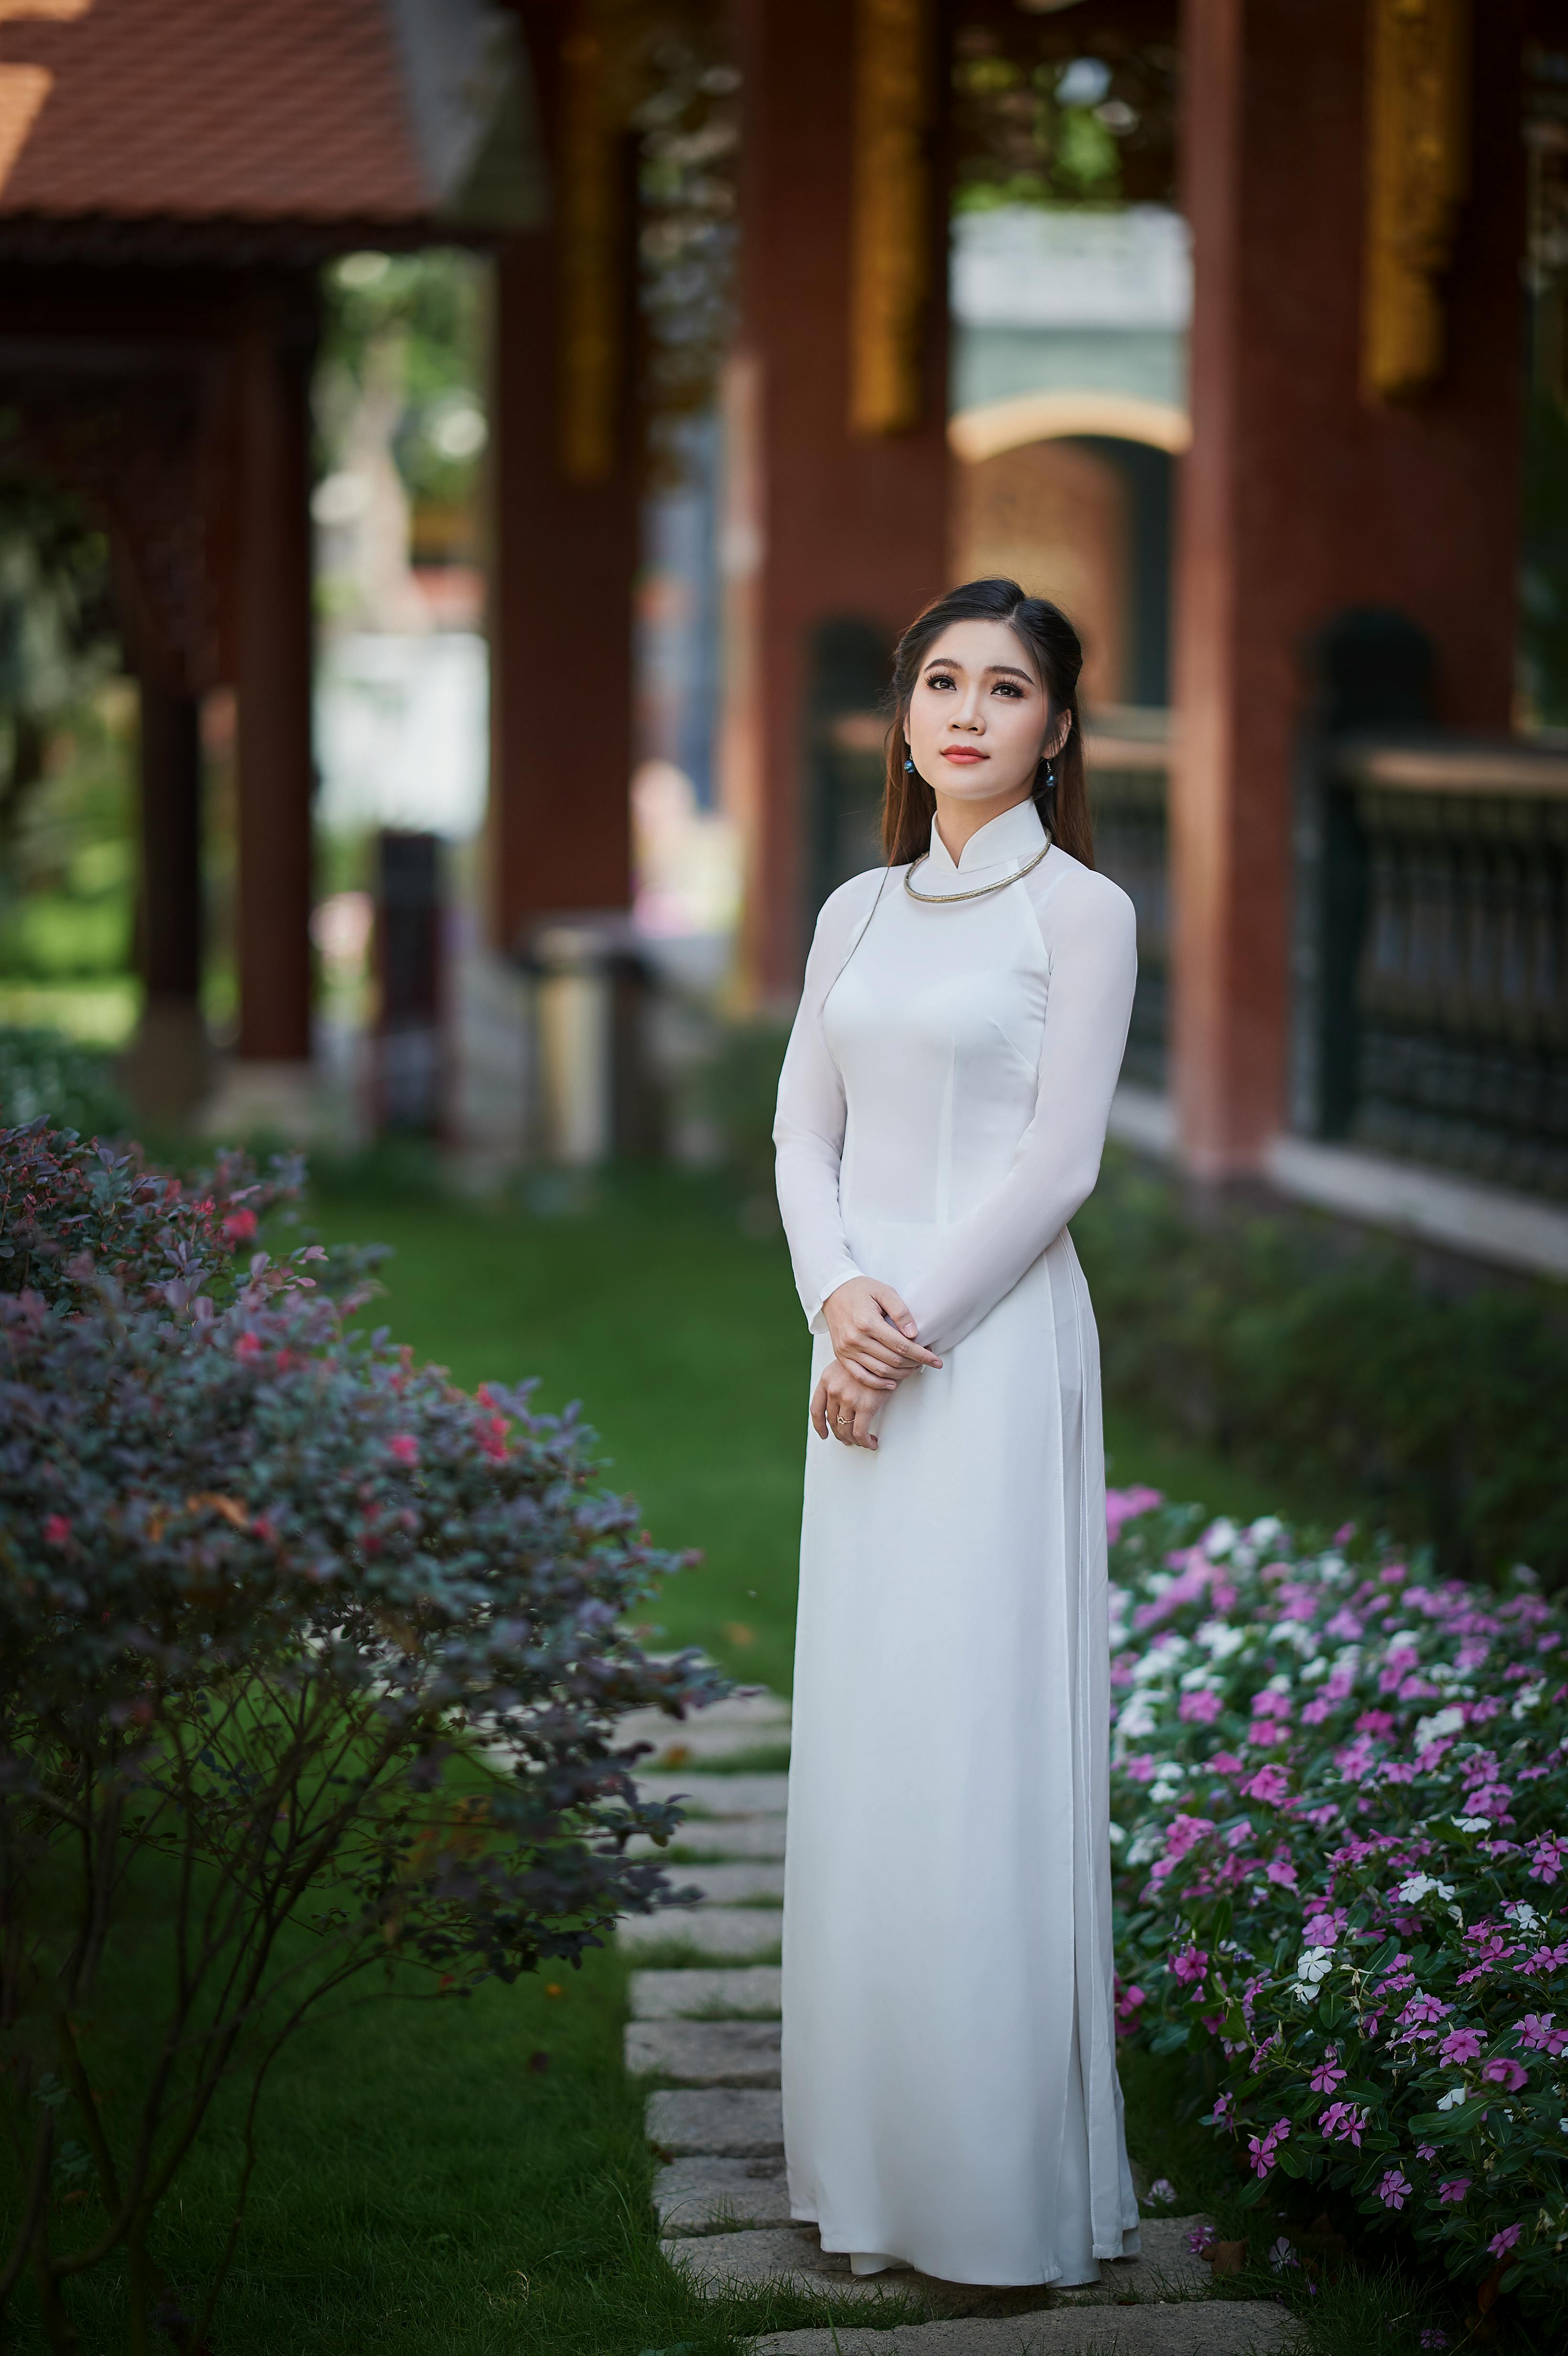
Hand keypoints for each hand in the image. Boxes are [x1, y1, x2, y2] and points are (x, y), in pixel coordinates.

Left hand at [810, 1357, 887, 1449]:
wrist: (888, 1352)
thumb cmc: (871, 1358)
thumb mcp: (847, 1364)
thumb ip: (839, 1381)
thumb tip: (839, 1404)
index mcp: (827, 1379)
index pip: (816, 1408)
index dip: (819, 1425)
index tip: (824, 1434)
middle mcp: (834, 1389)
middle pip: (833, 1421)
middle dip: (840, 1433)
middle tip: (847, 1439)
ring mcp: (848, 1398)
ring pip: (846, 1429)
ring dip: (853, 1439)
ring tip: (861, 1441)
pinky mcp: (865, 1406)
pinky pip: (860, 1432)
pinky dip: (865, 1442)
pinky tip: (871, 1443)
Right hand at [822, 1277, 941, 1392]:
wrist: (832, 1292)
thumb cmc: (860, 1290)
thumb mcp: (884, 1291)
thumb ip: (901, 1312)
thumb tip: (914, 1334)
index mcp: (868, 1323)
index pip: (902, 1346)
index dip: (922, 1355)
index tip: (936, 1360)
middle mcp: (856, 1339)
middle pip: (892, 1360)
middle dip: (915, 1364)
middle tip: (927, 1361)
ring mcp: (846, 1349)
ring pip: (879, 1371)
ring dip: (901, 1374)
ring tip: (914, 1369)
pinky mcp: (840, 1355)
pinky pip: (860, 1375)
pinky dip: (877, 1383)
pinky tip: (892, 1383)